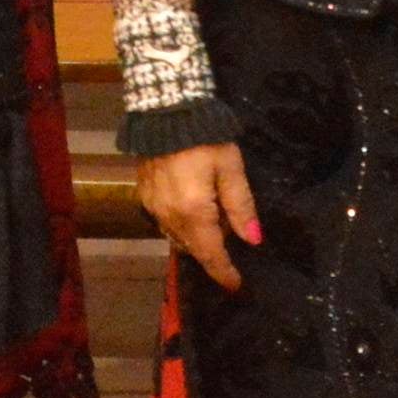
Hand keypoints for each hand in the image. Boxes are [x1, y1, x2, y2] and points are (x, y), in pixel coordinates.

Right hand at [142, 140, 263, 290]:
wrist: (166, 110)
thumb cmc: (206, 138)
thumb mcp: (231, 168)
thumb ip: (241, 206)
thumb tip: (253, 240)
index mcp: (193, 212)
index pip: (211, 254)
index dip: (224, 273)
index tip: (237, 286)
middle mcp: (169, 216)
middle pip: (193, 249)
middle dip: (212, 257)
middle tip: (232, 255)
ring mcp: (152, 207)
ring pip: (177, 238)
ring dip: (196, 242)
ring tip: (215, 231)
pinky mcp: (144, 196)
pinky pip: (164, 223)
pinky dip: (181, 227)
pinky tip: (193, 214)